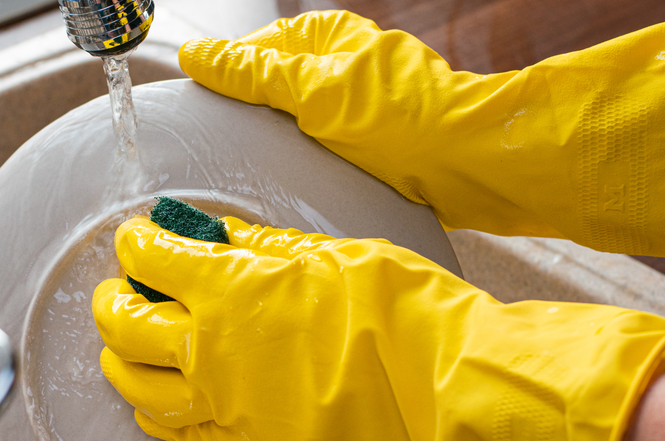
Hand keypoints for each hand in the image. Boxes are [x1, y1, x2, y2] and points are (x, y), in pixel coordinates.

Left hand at [93, 214, 664, 440]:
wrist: (436, 382)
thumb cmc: (393, 306)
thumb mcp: (325, 252)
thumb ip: (258, 245)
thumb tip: (218, 234)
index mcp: (227, 286)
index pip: (150, 257)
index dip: (135, 241)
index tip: (137, 236)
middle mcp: (209, 346)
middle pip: (122, 326)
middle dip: (108, 302)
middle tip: (116, 291)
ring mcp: (222, 401)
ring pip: (134, 386)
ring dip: (118, 361)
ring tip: (124, 347)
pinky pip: (177, 432)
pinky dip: (154, 412)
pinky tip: (155, 401)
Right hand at [179, 11, 664, 255]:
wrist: (469, 166)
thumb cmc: (402, 121)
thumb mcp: (315, 92)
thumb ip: (254, 74)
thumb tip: (196, 56)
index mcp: (329, 38)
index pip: (255, 50)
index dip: (227, 78)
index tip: (203, 111)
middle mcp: (342, 64)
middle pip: (273, 86)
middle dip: (252, 115)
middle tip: (230, 147)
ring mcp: (357, 103)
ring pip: (295, 120)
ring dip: (279, 143)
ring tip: (266, 166)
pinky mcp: (371, 139)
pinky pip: (321, 145)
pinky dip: (306, 160)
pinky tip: (300, 179)